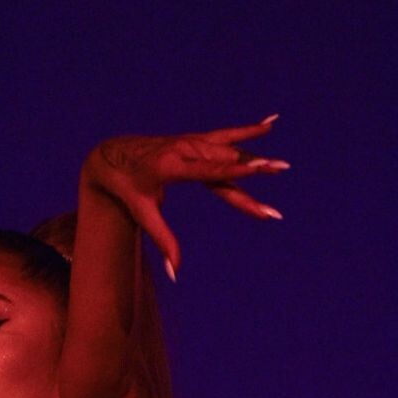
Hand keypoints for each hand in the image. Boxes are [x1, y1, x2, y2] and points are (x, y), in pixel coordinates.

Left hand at [83, 116, 287, 278]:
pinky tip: (272, 123)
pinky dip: (250, 130)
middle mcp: (185, 149)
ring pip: (231, 150)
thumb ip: (163, 241)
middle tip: (280, 172)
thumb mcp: (142, 215)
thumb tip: (175, 274)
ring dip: (258, 158)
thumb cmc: (128, 189)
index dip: (233, 169)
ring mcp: (193, 142)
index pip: (208, 169)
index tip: (256, 168)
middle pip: (226, 162)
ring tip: (283, 166)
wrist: (114, 156)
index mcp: (171, 166)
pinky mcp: (198, 140)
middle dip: (254, 169)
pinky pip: (228, 134)